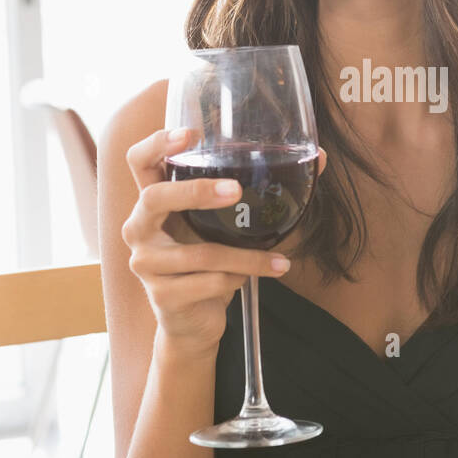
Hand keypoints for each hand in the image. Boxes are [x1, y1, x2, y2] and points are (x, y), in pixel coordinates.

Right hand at [121, 128, 326, 349]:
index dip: (158, 143)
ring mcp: (145, 264)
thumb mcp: (222, 226)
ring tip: (280, 261)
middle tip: (236, 190)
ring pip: (202, 253)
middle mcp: (138, 228)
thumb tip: (318, 158)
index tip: (191, 135)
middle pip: (155, 198)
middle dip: (197, 191)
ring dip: (247, 258)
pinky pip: (210, 282)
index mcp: (152, 203)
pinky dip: (239, 279)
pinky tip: (252, 280)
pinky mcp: (162, 295)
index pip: (139, 161)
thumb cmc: (208, 264)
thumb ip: (255, 195)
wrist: (192, 322)